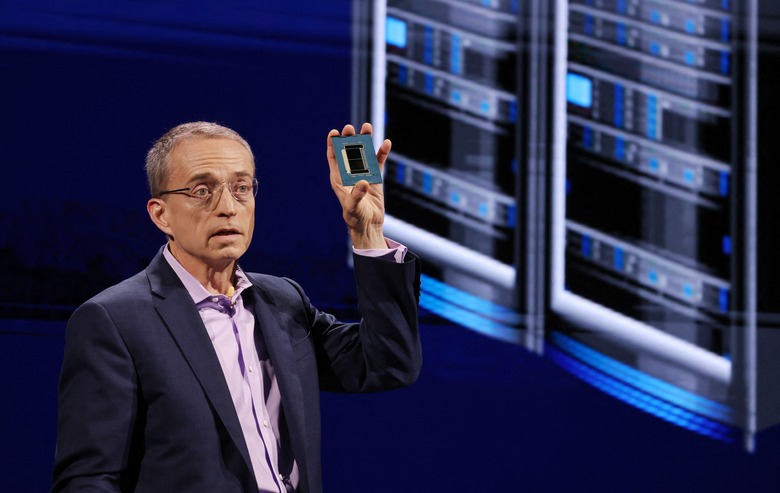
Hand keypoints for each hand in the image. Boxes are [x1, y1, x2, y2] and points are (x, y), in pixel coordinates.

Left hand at [327, 122, 391, 248]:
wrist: (368, 226)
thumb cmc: (355, 218)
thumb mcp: (353, 207)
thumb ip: (356, 195)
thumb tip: (363, 182)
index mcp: (338, 179)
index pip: (333, 157)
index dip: (332, 144)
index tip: (334, 133)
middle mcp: (349, 174)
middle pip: (348, 151)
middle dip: (349, 139)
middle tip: (350, 128)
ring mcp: (363, 174)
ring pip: (364, 154)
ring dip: (365, 141)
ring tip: (367, 126)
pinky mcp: (375, 179)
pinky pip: (378, 163)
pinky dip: (382, 153)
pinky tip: (386, 143)